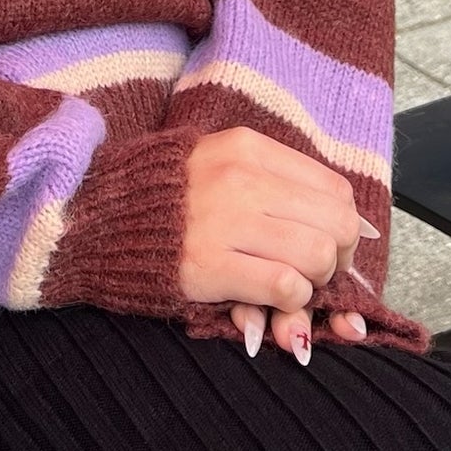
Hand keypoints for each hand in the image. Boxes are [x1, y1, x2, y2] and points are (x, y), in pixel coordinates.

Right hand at [177, 127, 370, 360]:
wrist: (97, 215)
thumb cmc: (168, 195)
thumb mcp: (222, 163)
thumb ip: (279, 182)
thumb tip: (354, 225)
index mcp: (248, 148)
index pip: (334, 189)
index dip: (343, 226)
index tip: (328, 245)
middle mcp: (242, 179)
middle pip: (335, 224)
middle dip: (337, 260)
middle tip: (313, 273)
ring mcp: (226, 222)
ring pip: (317, 255)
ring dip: (313, 283)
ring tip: (288, 286)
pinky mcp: (209, 266)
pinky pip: (284, 286)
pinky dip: (290, 301)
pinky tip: (267, 301)